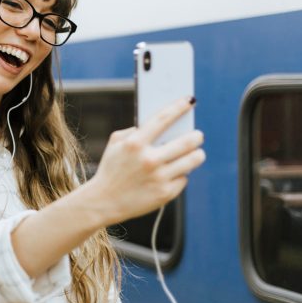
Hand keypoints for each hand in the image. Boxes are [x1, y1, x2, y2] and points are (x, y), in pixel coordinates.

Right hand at [87, 97, 204, 225]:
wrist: (103, 201)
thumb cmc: (111, 169)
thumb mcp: (115, 144)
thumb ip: (134, 131)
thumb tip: (160, 123)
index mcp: (134, 144)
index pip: (163, 119)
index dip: (178, 107)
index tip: (190, 100)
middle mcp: (148, 160)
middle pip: (186, 142)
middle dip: (196, 136)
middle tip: (197, 135)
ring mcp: (158, 177)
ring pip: (193, 160)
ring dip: (197, 154)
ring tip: (196, 153)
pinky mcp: (165, 193)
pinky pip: (184, 178)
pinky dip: (181, 175)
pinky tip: (173, 174)